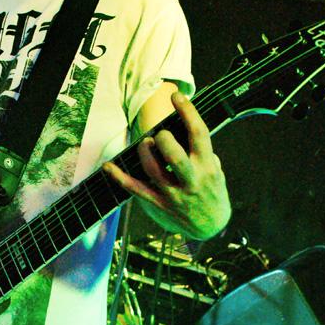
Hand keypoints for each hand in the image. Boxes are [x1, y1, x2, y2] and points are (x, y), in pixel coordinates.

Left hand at [103, 91, 230, 239]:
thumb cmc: (211, 191)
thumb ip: (201, 151)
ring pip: (152, 170)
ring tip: (145, 144)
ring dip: (144, 152)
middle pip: (173, 154)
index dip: (187, 111)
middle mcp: (191, 180)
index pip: (199, 134)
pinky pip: (135, 190)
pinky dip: (119, 178)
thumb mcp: (216, 170)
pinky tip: (108, 166)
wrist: (211, 227)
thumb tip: (183, 127)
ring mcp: (173, 194)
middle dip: (163, 138)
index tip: (177, 96)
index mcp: (208, 167)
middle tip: (161, 135)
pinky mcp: (159, 205)